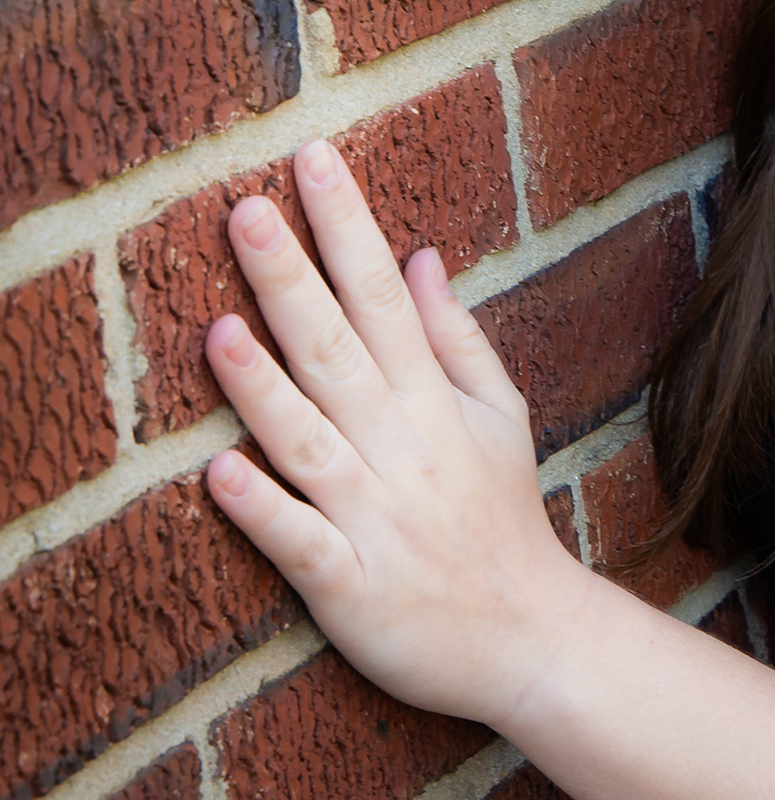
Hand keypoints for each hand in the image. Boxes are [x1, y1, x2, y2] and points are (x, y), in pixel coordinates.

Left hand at [203, 139, 584, 727]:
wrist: (530, 639)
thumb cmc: (503, 520)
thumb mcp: (503, 415)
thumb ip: (457, 337)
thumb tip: (420, 255)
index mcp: (431, 401)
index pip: (384, 296)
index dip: (347, 226)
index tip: (312, 161)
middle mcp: (401, 446)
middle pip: (337, 351)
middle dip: (292, 280)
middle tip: (246, 210)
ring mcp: (373, 515)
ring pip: (310, 440)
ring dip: (263, 387)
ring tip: (218, 330)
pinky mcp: (349, 584)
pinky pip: (300, 542)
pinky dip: (265, 509)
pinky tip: (221, 473)